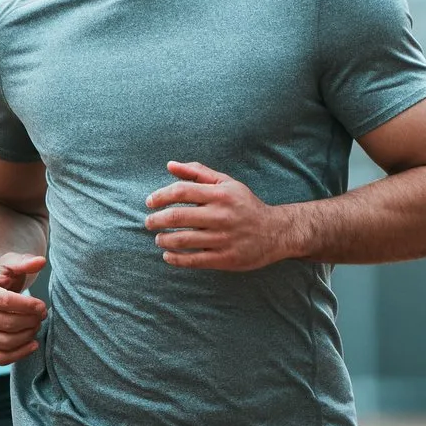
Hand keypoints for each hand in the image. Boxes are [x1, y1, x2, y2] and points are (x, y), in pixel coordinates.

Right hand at [0, 253, 46, 363]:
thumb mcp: (8, 265)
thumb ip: (24, 262)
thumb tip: (40, 262)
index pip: (6, 302)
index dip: (29, 306)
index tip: (42, 306)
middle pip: (7, 324)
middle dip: (31, 321)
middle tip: (41, 316)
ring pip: (6, 342)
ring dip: (28, 336)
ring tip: (36, 326)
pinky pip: (0, 358)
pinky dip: (20, 354)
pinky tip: (33, 343)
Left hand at [144, 161, 292, 270]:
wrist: (276, 232)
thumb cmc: (245, 205)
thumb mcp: (226, 184)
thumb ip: (198, 173)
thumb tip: (170, 165)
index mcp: (220, 194)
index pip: (181, 191)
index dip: (160, 196)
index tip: (149, 203)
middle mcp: (221, 215)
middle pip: (177, 217)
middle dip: (156, 220)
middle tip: (149, 223)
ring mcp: (223, 238)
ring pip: (182, 240)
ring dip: (164, 240)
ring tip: (159, 239)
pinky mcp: (225, 258)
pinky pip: (193, 260)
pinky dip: (175, 259)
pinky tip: (168, 255)